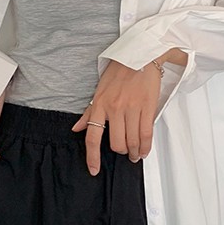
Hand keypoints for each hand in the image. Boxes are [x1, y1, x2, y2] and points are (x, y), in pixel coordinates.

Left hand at [71, 58, 162, 175]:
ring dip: (134, 152)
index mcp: (100, 105)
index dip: (92, 157)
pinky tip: (144, 150)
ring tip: (135, 154)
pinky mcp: (147, 106)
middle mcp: (114, 108)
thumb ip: (89, 113)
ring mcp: (131, 108)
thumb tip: (76, 129)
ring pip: (132, 141)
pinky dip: (146, 146)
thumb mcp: (99, 91)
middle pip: (116, 143)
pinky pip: (147, 133)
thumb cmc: (119, 71)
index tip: (94, 170)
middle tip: (125, 153)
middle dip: (121, 152)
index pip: (93, 137)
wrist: (140, 54)